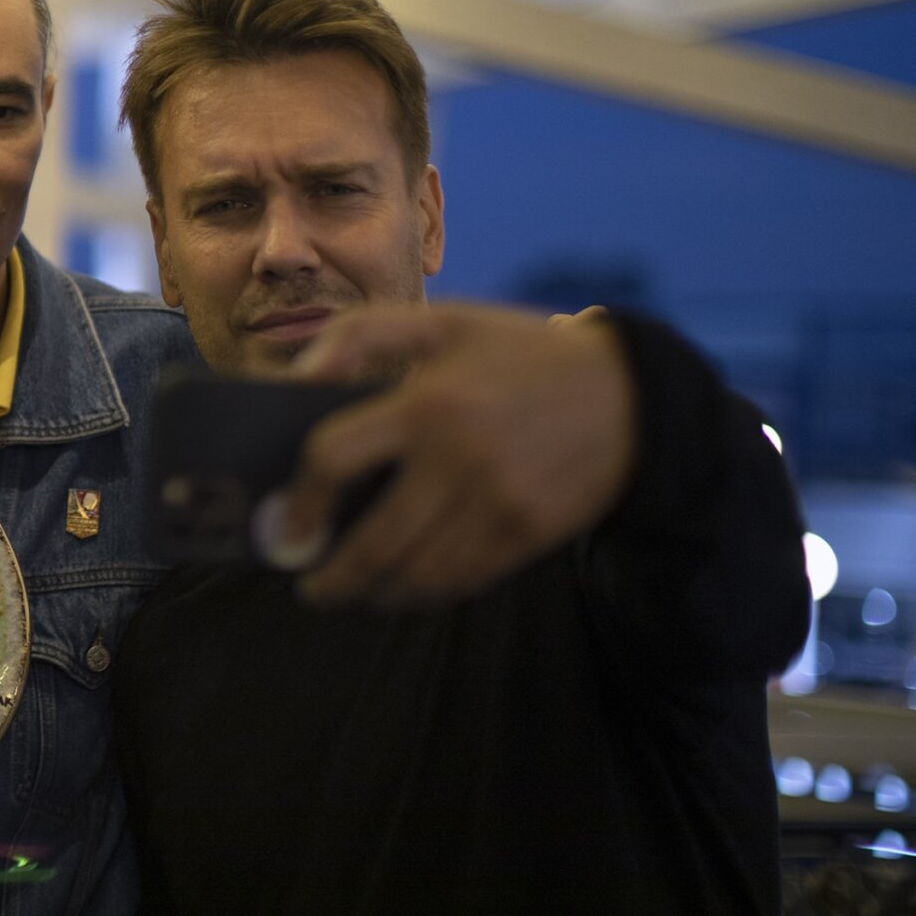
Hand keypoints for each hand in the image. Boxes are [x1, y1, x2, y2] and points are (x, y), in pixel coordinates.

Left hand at [278, 302, 635, 607]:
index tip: (285, 526)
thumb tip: (298, 379)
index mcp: (428, 402)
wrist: (630, 394)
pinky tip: (401, 590)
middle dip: (330, 577)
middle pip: (373, 543)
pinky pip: (460, 582)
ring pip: (416, 576)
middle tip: (307, 583)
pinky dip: (421, 594)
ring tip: (348, 593)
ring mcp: (497, 505)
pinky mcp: (527, 535)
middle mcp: (460, 460)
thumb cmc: (519, 354)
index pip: (335, 457)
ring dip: (371, 595)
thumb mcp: (442, 321)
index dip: (300, 499)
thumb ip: (360, 336)